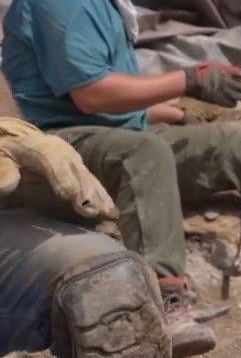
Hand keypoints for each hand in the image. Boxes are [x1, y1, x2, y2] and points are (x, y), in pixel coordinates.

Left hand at [0, 122, 118, 221]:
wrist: (21, 145)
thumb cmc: (9, 154)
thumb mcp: (1, 158)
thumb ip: (4, 171)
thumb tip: (7, 185)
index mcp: (39, 146)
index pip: (52, 159)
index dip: (61, 176)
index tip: (68, 195)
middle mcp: (62, 152)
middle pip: (76, 170)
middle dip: (85, 190)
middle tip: (92, 209)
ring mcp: (75, 162)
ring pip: (88, 178)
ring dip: (99, 196)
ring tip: (107, 213)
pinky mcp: (81, 172)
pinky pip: (94, 185)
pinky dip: (103, 198)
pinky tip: (111, 211)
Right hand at [185, 62, 240, 107]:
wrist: (191, 80)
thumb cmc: (202, 71)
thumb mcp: (217, 66)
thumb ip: (229, 70)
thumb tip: (240, 73)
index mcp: (228, 71)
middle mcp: (228, 82)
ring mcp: (225, 92)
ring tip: (238, 95)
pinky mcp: (220, 100)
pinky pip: (233, 104)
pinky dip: (233, 102)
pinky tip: (230, 100)